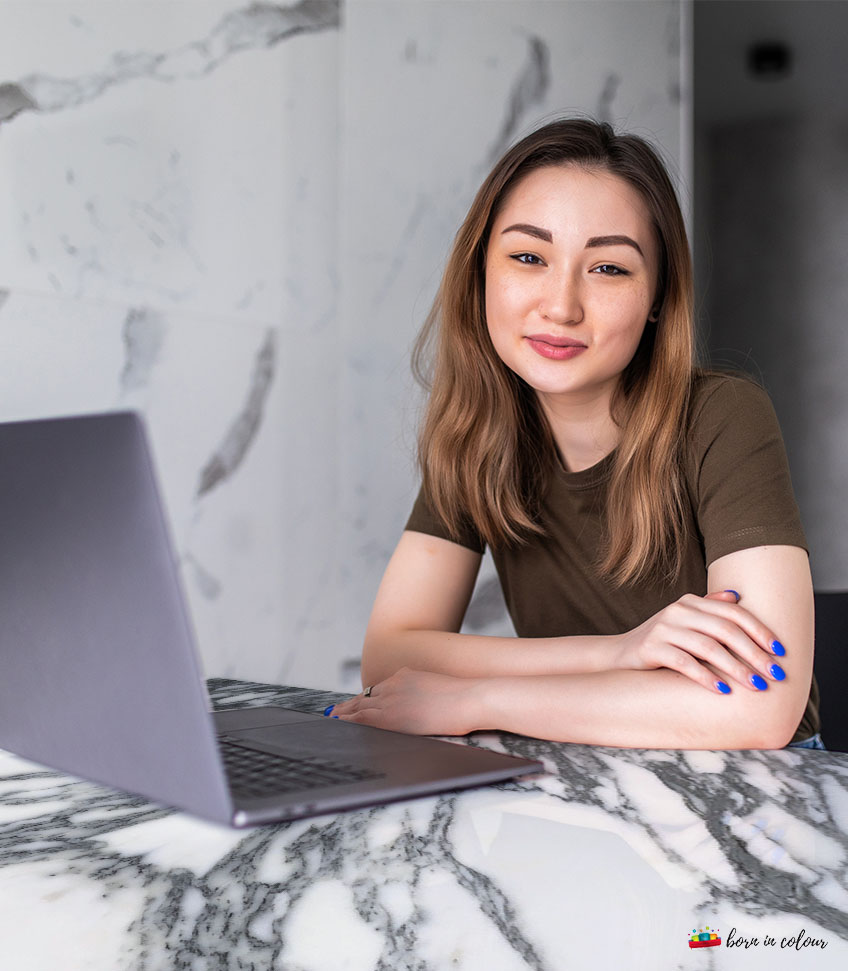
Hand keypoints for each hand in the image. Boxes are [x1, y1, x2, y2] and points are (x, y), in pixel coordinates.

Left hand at [328, 668, 480, 735]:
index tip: (355, 703)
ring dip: (345, 715)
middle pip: (366, 697)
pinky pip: (364, 720)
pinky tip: (339, 726)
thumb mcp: (441, 690)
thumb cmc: (468, 698)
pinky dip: (350, 723)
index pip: (379, 689)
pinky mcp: (392, 716)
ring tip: (332, 720)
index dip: (365, 698)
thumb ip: (426, 696)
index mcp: (407, 675)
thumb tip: (426, 708)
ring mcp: (392, 699)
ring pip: (361, 708)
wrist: (471, 698)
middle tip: (334, 712)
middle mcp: (395, 684)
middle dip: (349, 706)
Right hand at [615, 590, 786, 694]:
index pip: (733, 613)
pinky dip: (706, 677)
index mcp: (691, 602)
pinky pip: (685, 662)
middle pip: (725, 630)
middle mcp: (678, 610)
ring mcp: (663, 628)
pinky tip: (723, 691)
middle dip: (754, 653)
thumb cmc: (660, 641)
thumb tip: (737, 596)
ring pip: (708, 647)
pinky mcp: (651, 647)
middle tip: (775, 674)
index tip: (780, 652)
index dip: (760, 631)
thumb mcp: (685, 621)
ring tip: (755, 686)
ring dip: (736, 668)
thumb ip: (709, 608)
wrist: (619, 655)